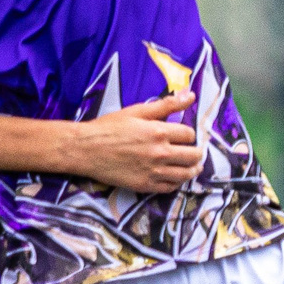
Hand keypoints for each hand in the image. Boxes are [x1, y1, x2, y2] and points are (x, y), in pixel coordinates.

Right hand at [67, 93, 205, 192]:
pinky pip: (170, 187)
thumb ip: (166, 104)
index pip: (189, 134)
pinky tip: (175, 177)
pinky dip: (177, 182)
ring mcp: (153, 171)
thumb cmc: (109, 127)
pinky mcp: (145, 185)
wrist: (86, 149)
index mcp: (159, 131)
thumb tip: (191, 95)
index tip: (184, 136)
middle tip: (194, 152)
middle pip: (193, 156)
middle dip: (197, 153)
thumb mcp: (137, 111)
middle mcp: (160, 153)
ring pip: (186, 174)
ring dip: (192, 169)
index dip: (189, 134)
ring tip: (192, 166)